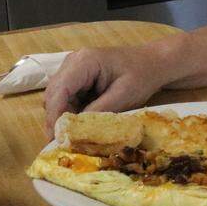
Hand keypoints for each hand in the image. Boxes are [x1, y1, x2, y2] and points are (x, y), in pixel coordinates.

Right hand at [43, 46, 166, 136]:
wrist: (153, 62)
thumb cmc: (142, 75)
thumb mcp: (123, 96)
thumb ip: (98, 111)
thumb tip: (75, 131)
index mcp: (84, 61)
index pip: (60, 90)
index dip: (55, 115)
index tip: (57, 138)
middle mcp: (73, 62)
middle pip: (53, 95)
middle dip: (57, 120)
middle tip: (62, 144)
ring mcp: (73, 69)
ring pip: (57, 98)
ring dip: (63, 118)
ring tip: (72, 138)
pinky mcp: (77, 78)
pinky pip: (67, 98)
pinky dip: (71, 113)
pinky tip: (80, 126)